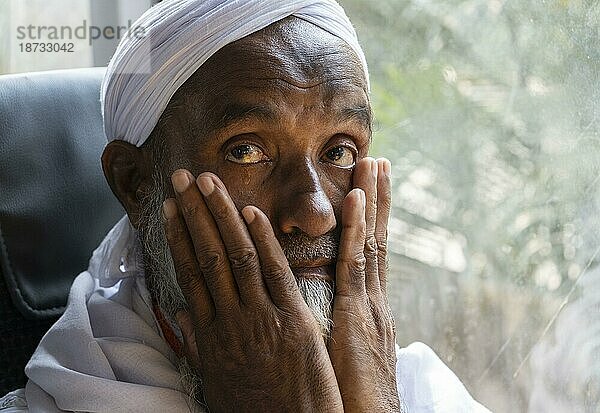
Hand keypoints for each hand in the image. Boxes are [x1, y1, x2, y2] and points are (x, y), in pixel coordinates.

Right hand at [162, 170, 342, 411]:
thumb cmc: (254, 409)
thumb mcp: (216, 380)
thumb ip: (200, 344)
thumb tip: (183, 315)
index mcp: (210, 335)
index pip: (189, 274)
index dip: (179, 236)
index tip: (171, 207)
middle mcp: (230, 321)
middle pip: (208, 257)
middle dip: (194, 214)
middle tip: (183, 178)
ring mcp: (261, 319)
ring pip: (237, 258)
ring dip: (222, 216)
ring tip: (210, 183)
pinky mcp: (294, 322)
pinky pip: (275, 275)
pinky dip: (263, 242)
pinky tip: (252, 213)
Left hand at [328, 158, 399, 411]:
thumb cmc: (353, 397)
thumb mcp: (345, 354)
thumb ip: (338, 328)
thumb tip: (328, 313)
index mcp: (369, 307)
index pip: (370, 252)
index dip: (370, 219)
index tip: (367, 187)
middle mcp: (374, 299)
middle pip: (376, 238)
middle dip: (377, 198)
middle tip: (377, 159)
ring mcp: (370, 304)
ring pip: (369, 241)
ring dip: (370, 200)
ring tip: (372, 162)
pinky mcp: (359, 316)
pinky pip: (355, 264)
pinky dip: (356, 229)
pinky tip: (354, 199)